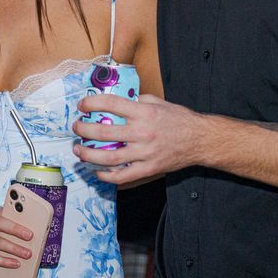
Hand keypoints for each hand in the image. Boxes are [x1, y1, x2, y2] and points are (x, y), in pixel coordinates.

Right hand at [0, 206, 36, 269]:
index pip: (4, 211)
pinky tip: (15, 263)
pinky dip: (4, 261)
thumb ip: (10, 223)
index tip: (30, 217)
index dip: (17, 214)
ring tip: (27, 254)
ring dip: (13, 248)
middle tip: (30, 236)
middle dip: (15, 230)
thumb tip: (32, 232)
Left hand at [72, 94, 202, 184]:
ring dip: (89, 155)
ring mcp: (145, 152)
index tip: (82, 105)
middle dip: (84, 130)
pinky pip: (123, 176)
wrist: (200, 139)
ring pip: (109, 157)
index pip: (111, 104)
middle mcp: (143, 132)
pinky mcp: (149, 168)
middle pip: (104, 132)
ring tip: (79, 151)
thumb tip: (116, 101)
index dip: (92, 103)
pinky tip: (98, 171)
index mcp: (144, 112)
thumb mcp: (158, 102)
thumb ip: (137, 100)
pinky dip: (107, 176)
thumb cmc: (179, 119)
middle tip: (77, 128)